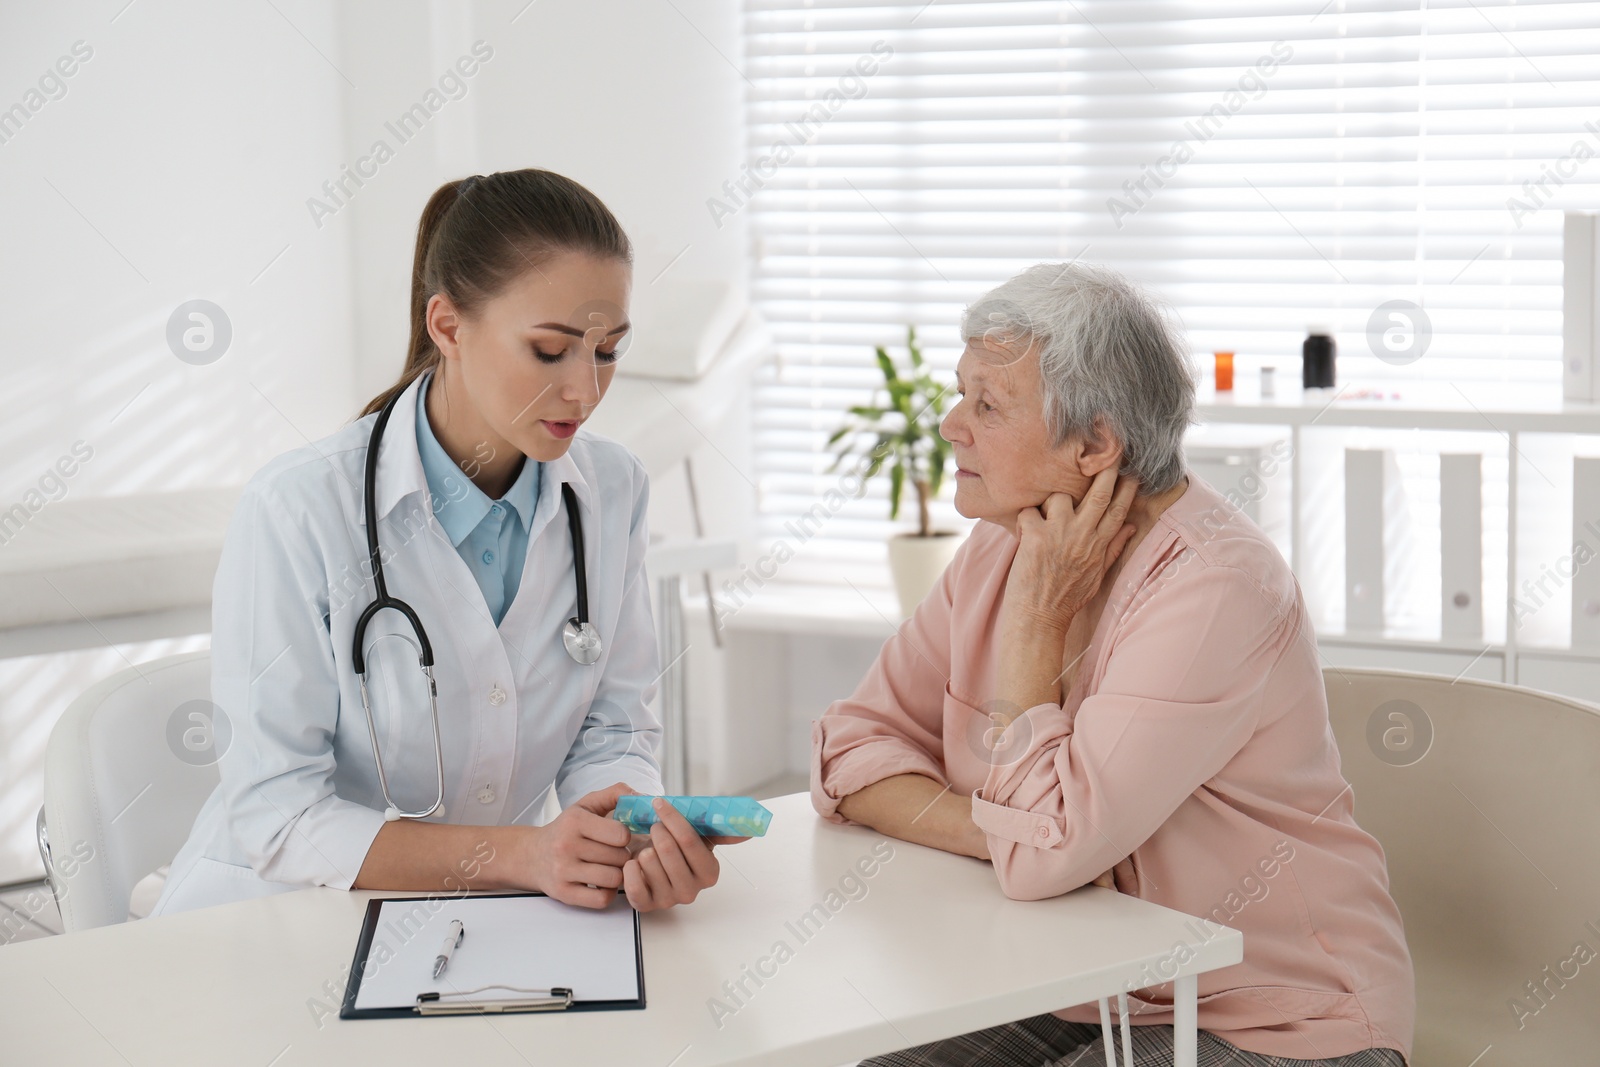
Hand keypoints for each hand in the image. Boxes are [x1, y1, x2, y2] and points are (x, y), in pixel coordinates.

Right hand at [524, 782, 634, 908]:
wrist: (532, 856)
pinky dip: (608, 893)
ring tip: (608, 867)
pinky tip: (601, 883)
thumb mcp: (587, 805)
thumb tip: (643, 797)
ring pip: (614, 879)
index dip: (625, 836)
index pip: (620, 834)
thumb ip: (615, 794)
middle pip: (619, 857)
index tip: (617, 836)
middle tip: (613, 853)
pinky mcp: (564, 893)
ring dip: (617, 875)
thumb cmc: (567, 829)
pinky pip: (602, 899)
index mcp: (574, 821)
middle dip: (621, 856)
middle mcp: (566, 845)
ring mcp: (563, 871)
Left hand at [621, 797, 749, 912]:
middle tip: (655, 827)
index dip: (673, 819)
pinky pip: (632, 881)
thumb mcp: (700, 837)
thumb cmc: (677, 847)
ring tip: (648, 851)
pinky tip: (634, 863)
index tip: (660, 803)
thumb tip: (750, 831)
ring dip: (643, 849)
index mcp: (709, 873)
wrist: (652, 862)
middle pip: (667, 849)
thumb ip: (722, 831)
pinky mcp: (645, 906)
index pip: (689, 840)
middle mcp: (691, 891)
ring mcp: (668, 901)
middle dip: (657, 831)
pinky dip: (629, 867)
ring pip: (648, 861)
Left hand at [1003, 467, 1138, 635]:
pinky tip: (1023, 527)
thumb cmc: (1066, 598)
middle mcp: (1082, 536)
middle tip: (1108, 452)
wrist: (1039, 618)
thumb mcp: (1097, 575)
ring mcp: (1059, 534)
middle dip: (1105, 470)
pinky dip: (1024, 515)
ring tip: (1044, 511)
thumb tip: (1132, 527)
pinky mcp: (1035, 536)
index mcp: (1098, 545)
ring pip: (1059, 496)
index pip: (1119, 510)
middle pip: (1098, 494)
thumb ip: (1113, 548)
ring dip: (1051, 498)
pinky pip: (1029, 510)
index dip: (1127, 488)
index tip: (1133, 470)